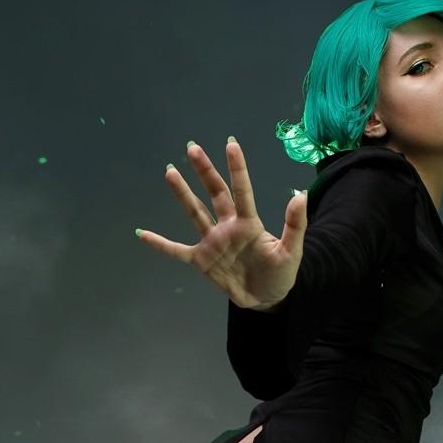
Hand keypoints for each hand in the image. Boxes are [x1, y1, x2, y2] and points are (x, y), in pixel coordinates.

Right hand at [136, 138, 308, 308]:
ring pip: (195, 213)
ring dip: (183, 193)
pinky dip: (161, 244)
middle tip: (192, 148)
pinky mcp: (201, 260)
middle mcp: (228, 227)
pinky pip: (177, 250)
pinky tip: (143, 234)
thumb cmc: (281, 274)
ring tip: (171, 171)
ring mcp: (212, 243)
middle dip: (204, 171)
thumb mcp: (292, 252)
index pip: (242, 191)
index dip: (237, 169)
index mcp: (249, 224)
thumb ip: (295, 225)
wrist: (267, 299)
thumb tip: (299, 195)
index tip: (230, 144)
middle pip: (214, 194)